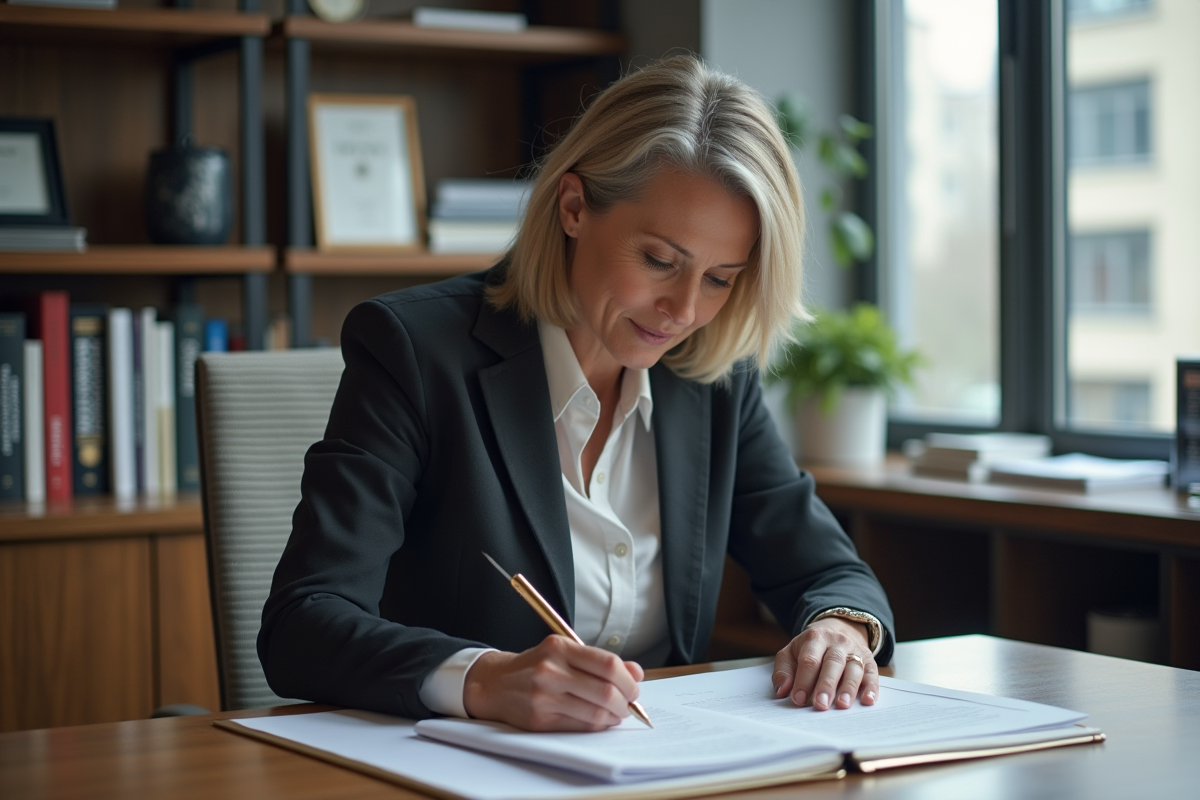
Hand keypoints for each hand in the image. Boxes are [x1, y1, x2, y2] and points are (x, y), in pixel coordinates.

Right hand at [462, 635, 644, 730]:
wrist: (495, 683)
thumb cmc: (536, 666)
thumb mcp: (564, 653)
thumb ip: (600, 661)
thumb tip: (637, 672)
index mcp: (560, 647)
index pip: (607, 664)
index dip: (628, 680)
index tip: (634, 687)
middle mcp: (551, 670)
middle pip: (605, 691)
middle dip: (625, 702)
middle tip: (628, 704)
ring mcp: (544, 696)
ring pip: (595, 713)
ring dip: (614, 717)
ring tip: (616, 714)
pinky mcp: (540, 719)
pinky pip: (580, 726)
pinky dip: (598, 726)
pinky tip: (600, 720)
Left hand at [772, 617, 878, 710]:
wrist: (836, 630)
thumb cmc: (809, 649)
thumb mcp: (791, 653)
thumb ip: (783, 671)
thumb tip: (782, 691)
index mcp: (815, 638)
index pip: (809, 659)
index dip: (803, 680)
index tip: (798, 699)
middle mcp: (837, 642)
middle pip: (833, 663)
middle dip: (826, 685)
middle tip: (820, 705)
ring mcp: (855, 651)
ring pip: (854, 669)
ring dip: (848, 688)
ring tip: (842, 705)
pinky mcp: (869, 661)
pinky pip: (872, 674)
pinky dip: (871, 688)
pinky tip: (868, 701)